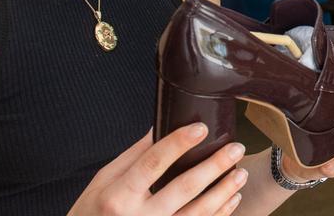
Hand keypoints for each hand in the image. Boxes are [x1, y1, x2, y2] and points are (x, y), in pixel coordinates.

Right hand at [68, 124, 247, 215]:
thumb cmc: (92, 213)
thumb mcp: (104, 181)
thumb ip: (134, 156)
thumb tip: (160, 126)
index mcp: (118, 196)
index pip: (152, 163)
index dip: (178, 144)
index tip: (201, 128)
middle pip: (183, 188)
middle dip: (214, 166)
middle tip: (236, 148)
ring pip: (197, 213)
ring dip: (223, 192)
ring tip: (240, 173)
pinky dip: (219, 214)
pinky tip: (232, 199)